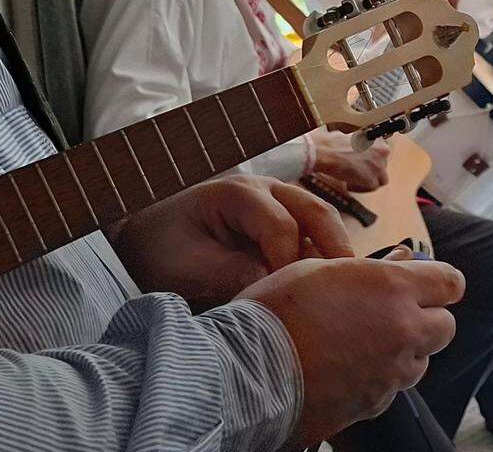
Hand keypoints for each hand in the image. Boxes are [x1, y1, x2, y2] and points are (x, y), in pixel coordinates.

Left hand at [110, 175, 352, 311]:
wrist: (143, 244)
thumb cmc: (160, 253)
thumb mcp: (187, 269)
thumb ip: (233, 275)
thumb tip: (279, 290)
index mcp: (239, 193)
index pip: (282, 226)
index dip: (290, 264)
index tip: (289, 301)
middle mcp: (266, 190)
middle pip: (317, 213)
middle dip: (335, 251)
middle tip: (349, 292)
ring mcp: (278, 203)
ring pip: (323, 223)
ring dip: (335, 255)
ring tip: (347, 294)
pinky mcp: (281, 224)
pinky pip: (313, 237)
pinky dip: (324, 259)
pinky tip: (329, 290)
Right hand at [240, 250, 465, 442]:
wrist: (246, 372)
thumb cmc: (275, 312)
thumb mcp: (321, 269)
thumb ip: (372, 269)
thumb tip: (405, 262)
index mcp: (392, 289)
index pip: (451, 283)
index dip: (441, 282)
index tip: (429, 283)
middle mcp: (402, 332)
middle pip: (444, 327)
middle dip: (426, 319)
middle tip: (393, 314)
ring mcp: (390, 374)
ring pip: (420, 362)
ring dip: (403, 352)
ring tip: (362, 344)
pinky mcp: (374, 405)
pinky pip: (391, 390)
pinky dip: (378, 380)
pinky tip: (346, 371)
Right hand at [309, 132, 390, 192]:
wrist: (328, 153)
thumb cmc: (334, 143)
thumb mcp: (351, 137)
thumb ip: (360, 143)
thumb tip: (355, 146)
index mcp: (379, 142)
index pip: (383, 153)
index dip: (373, 158)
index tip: (366, 161)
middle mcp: (383, 154)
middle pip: (382, 166)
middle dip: (372, 169)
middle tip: (359, 170)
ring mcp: (379, 168)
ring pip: (381, 179)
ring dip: (369, 180)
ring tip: (355, 179)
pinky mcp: (372, 181)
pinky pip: (370, 188)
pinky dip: (360, 187)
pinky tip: (349, 184)